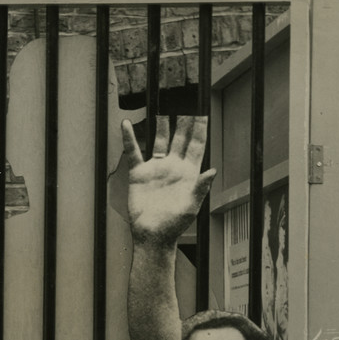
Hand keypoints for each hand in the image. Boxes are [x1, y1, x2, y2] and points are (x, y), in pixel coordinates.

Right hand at [121, 115, 215, 246]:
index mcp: (188, 173)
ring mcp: (156, 169)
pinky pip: (134, 152)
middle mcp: (173, 167)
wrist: (152, 236)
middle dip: (184, 123)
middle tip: (187, 104)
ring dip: (162, 126)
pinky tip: (126, 125)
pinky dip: (129, 138)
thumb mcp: (191, 207)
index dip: (200, 130)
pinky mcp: (140, 174)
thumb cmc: (173, 226)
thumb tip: (212, 171)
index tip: (203, 114)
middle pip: (180, 139)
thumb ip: (201, 187)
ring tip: (164, 110)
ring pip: (160, 141)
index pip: (196, 146)